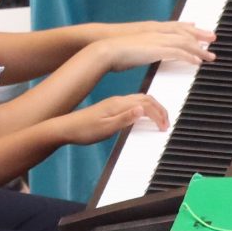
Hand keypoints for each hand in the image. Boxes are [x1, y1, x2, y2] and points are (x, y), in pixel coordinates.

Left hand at [55, 93, 170, 145]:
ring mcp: (114, 103)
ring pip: (140, 100)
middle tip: (166, 123)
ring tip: (159, 119)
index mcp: (119, 104)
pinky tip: (143, 115)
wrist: (65, 128)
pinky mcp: (111, 108)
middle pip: (146, 99)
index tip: (164, 127)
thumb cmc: (84, 130)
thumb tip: (143, 110)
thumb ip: (125, 119)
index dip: (158, 115)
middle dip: (160, 110)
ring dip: (153, 108)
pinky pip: (134, 104)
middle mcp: (118, 101)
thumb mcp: (106, 128)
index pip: (146, 104)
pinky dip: (144, 108)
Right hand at [97, 22, 214, 73]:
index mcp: (151, 29)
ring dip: (199, 49)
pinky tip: (197, 62)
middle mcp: (157, 31)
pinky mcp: (156, 49)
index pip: (175, 26)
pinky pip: (178, 53)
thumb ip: (144, 46)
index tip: (199, 29)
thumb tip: (147, 51)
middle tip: (213, 38)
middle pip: (184, 31)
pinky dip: (189, 57)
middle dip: (200, 34)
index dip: (189, 28)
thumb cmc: (115, 50)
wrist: (105, 49)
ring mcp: (157, 40)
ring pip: (184, 42)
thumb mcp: (133, 45)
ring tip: (210, 56)